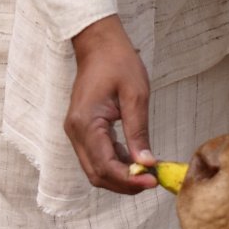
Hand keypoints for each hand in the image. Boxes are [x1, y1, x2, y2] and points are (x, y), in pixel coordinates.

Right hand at [65, 16, 157, 194]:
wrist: (99, 44)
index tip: (153, 181)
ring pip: (95, 169)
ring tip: (148, 171)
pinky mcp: (82, 130)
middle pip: (97, 174)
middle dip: (124, 183)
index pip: (105, 165)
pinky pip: (96, 156)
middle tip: (152, 181)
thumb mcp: (136, 95)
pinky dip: (115, 163)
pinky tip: (136, 159)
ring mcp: (76, 132)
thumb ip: (139, 131)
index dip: (129, 180)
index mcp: (86, 123)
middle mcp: (75, 132)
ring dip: (120, 176)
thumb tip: (146, 163)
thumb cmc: (118, 62)